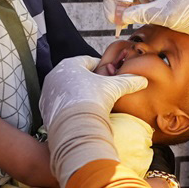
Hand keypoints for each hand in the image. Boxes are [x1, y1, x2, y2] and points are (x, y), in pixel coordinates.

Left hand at [40, 56, 147, 187]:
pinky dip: (70, 107)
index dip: (102, 69)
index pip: (89, 61)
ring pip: (68, 89)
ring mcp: (48, 91)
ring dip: (79, 94)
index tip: (110, 77)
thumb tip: (143, 80)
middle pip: (77, 75)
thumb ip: (128, 81)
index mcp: (70, 64)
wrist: (75, 126)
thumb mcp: (113, 88)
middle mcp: (55, 74)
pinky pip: (61, 104)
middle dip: (89, 82)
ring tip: (92, 104)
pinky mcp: (44, 108)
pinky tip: (80, 114)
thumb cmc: (93, 99)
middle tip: (103, 91)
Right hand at [102, 0, 188, 44]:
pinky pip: (133, 8)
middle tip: (114, 20)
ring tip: (118, 25)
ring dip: (117, 10)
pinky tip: (124, 26)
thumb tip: (122, 16)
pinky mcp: (153, 6)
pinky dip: (125, 16)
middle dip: (112, 1)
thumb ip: (143, 13)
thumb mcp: (168, 13)